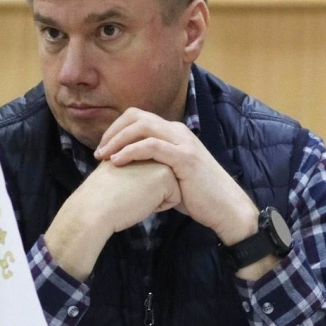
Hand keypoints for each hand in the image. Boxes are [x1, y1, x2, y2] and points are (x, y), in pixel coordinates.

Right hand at [44, 159, 180, 279]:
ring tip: (133, 194)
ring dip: (155, 198)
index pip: (154, 175)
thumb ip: (137, 163)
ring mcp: (161, 158)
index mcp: (142, 144)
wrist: (95, 206)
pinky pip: (175, 199)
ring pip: (171, 189)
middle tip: (127, 190)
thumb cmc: (104, 193)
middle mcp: (152, 147)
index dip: (140, 187)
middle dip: (149, 191)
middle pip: (164, 181)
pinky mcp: (166, 174)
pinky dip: (160, 206)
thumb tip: (150, 174)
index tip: (122, 186)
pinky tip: (142, 201)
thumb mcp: (121, 168)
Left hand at [94, 108, 258, 245]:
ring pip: (142, 127)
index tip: (103, 148)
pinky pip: (151, 146)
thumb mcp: (172, 174)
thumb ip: (154, 164)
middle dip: (113, 131)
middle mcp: (178, 132)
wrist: (227, 209)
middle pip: (137, 116)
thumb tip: (129, 168)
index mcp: (174, 133)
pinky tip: (117, 162)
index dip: (117, 129)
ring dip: (117, 139)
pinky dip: (130, 151)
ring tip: (103, 156)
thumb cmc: (198, 196)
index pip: (139, 118)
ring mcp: (183, 143)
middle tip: (99, 151)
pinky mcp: (185, 158)